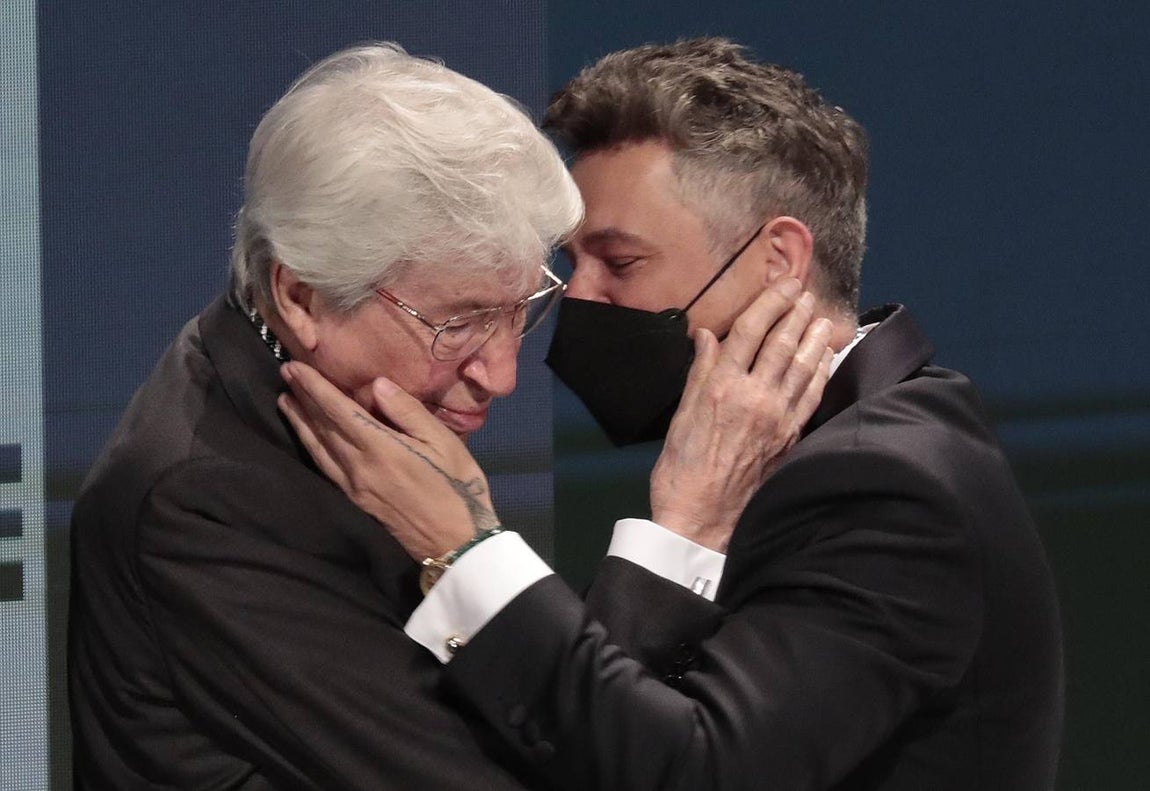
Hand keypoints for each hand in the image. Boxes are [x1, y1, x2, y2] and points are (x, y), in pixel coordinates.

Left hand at [277, 362, 498, 559]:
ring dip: (300, 422)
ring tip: (285, 401)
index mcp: (380, 448)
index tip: (296, 366)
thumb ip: (408, 412)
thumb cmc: (457, 487)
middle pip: (322, 427)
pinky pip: (325, 467)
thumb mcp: (444, 443)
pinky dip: (310, 447)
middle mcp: (358, 467)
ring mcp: (354, 486)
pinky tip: (307, 438)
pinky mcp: (355, 500)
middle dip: (302, 398)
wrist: (455, 541)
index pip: (338, 411)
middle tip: (285, 373)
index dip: (314, 387)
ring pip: (318, 448)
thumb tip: (377, 385)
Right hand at [649, 279, 833, 551]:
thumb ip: (699, 373)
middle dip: (797, 313)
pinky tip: (826, 358)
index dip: (770, 303)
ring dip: (815, 338)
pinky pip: (810, 396)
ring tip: (822, 317)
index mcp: (721, 387)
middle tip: (807, 292)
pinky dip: (821, 372)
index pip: (750, 332)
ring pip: (802, 367)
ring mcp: (777, 418)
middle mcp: (754, 397)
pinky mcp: (790, 438)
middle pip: (782, 343)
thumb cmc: (681, 470)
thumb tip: (707, 336)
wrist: (702, 519)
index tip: (784, 285)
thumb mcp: (680, 417)